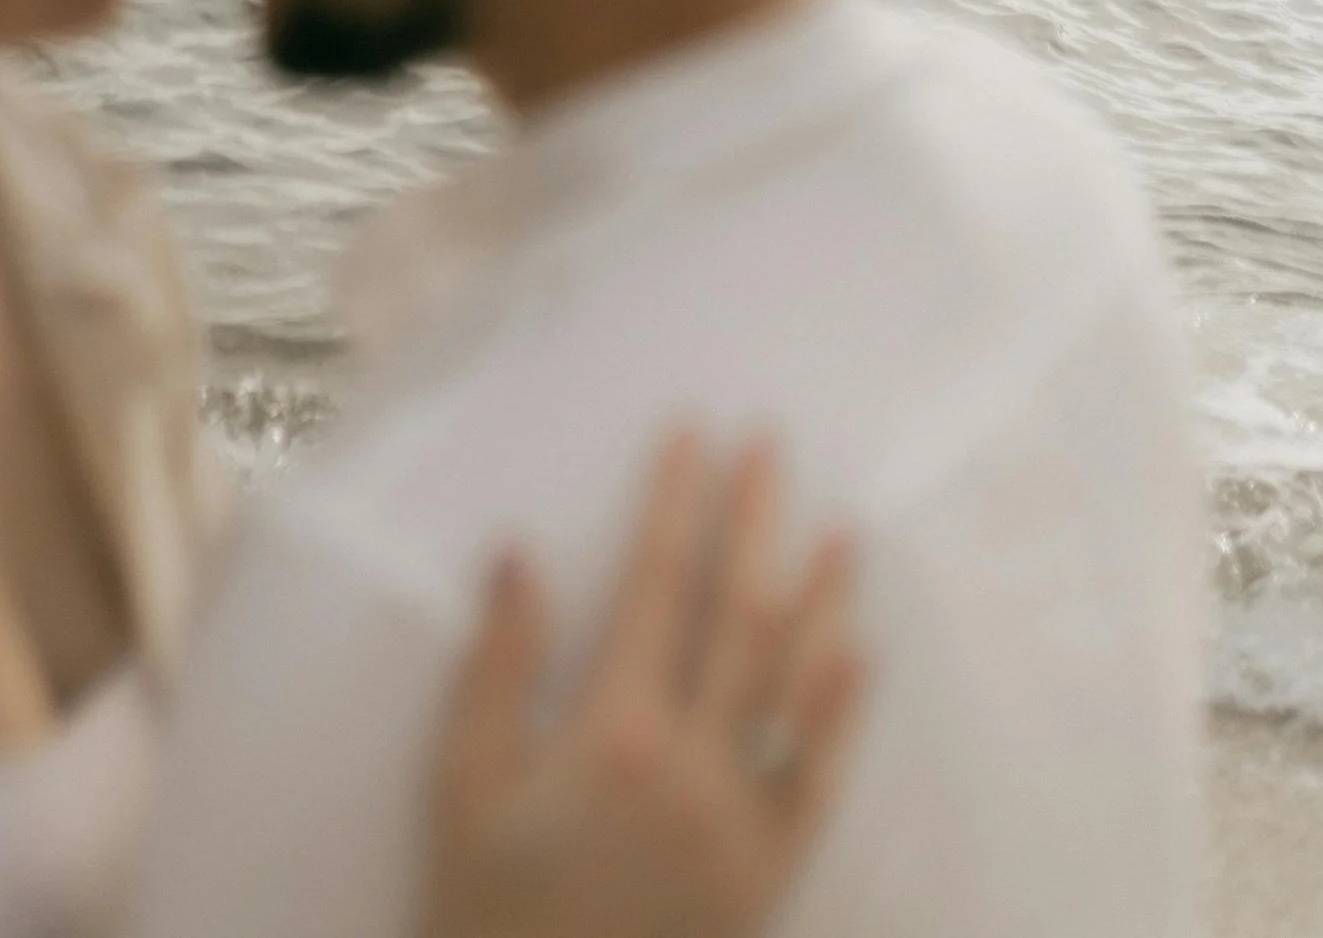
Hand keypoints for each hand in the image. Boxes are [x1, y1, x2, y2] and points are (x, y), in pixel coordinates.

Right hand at [419, 432, 863, 937]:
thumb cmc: (484, 907)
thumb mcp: (462, 784)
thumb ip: (498, 666)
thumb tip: (521, 554)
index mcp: (614, 733)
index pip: (658, 587)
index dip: (677, 503)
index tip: (693, 431)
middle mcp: (694, 767)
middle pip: (740, 618)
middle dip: (756, 524)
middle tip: (771, 445)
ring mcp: (745, 825)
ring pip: (798, 688)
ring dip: (822, 601)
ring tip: (842, 531)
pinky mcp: (771, 876)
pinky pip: (821, 782)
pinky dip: (844, 714)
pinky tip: (859, 658)